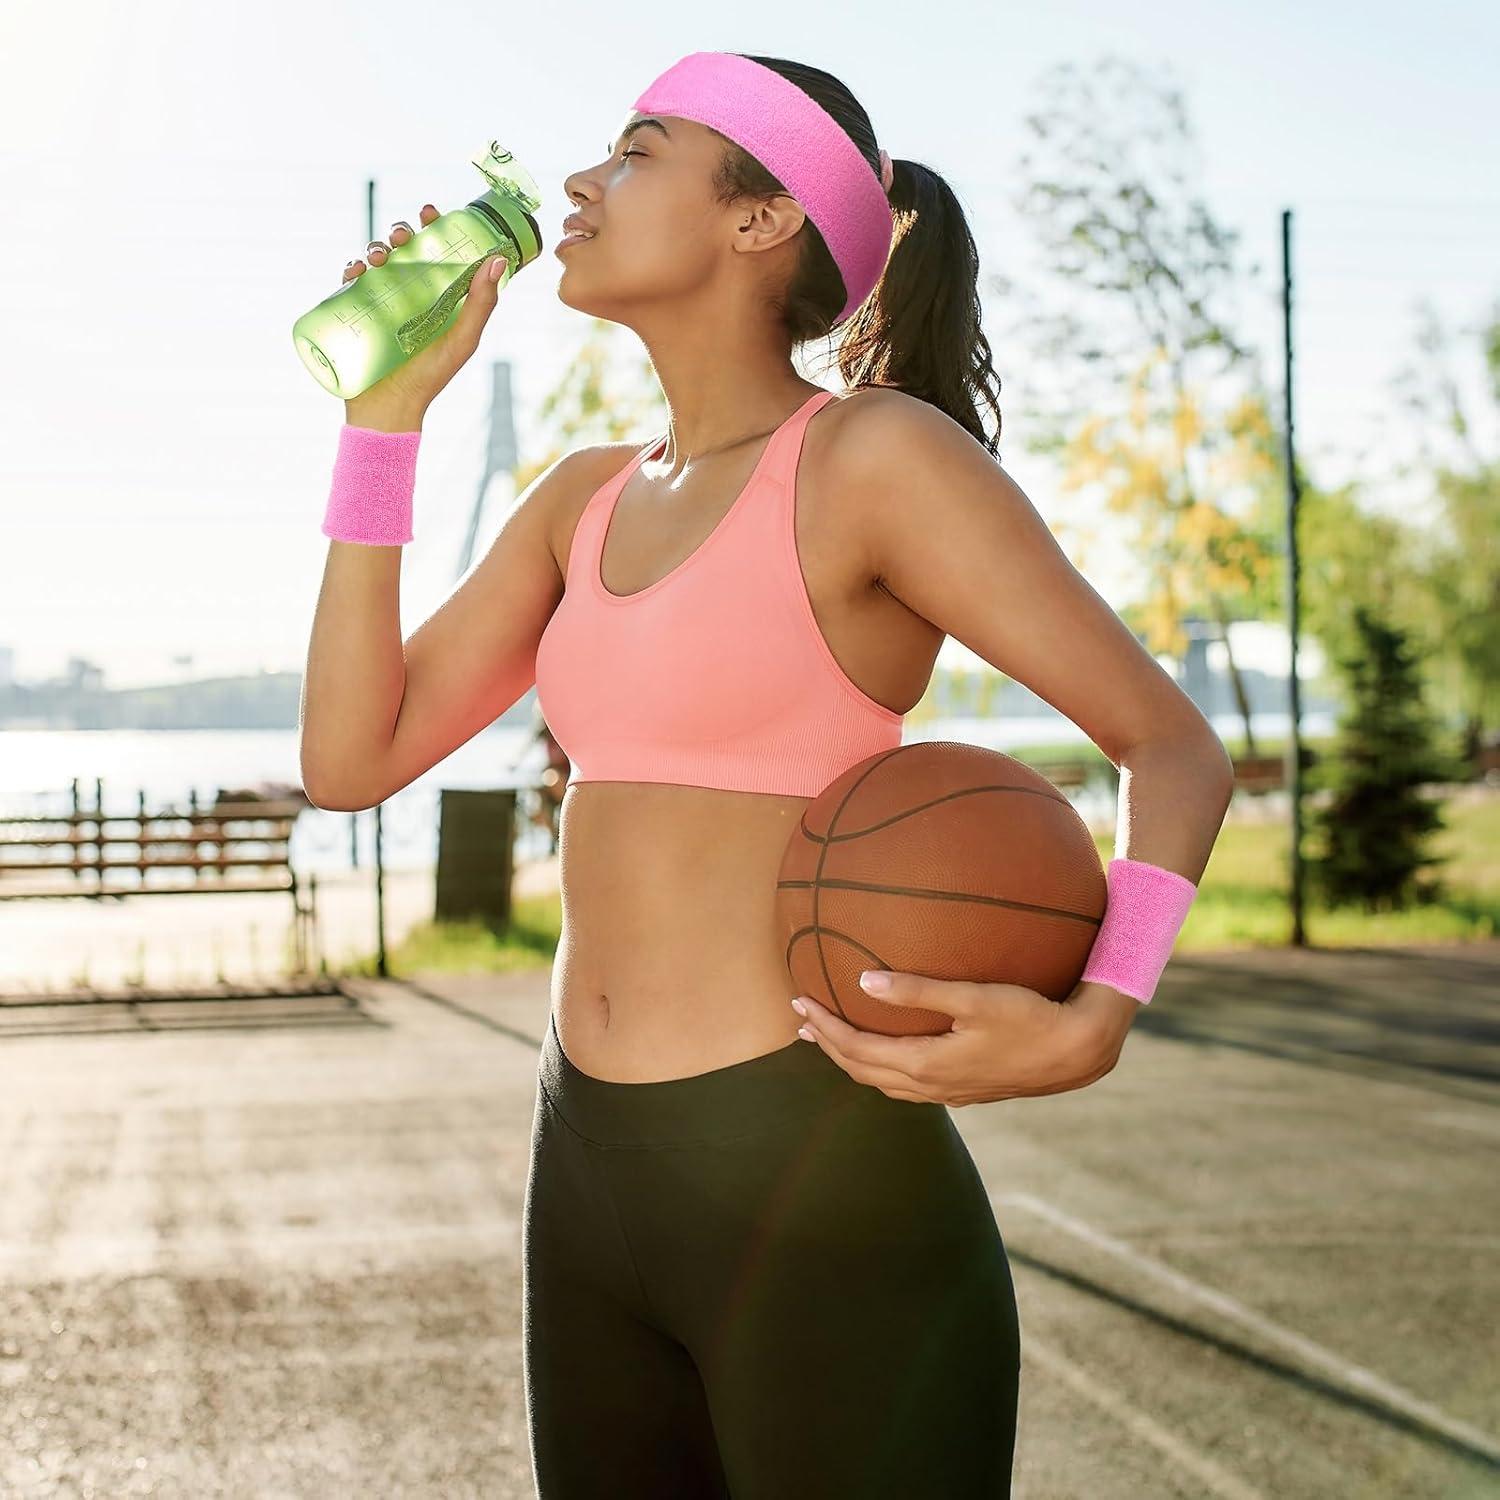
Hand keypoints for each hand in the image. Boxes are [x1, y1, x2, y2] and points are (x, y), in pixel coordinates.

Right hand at [341, 203, 506, 424]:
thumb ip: (481, 305)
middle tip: (403, 236)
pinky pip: (349, 283)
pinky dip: (350, 269)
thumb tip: (498, 262)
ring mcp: (380, 302)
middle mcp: (409, 293)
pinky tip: (355, 270)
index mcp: (437, 295)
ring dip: (374, 248)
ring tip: (378, 257)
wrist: (390, 410)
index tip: (431, 212)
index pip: (436, 252)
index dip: (433, 227)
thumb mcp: (462, 341)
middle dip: (400, 233)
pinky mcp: (355, 313)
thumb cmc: (430, 378)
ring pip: (375, 261)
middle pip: (403, 251)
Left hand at [789, 972, 1136, 1106]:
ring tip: (833, 1039)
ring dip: (854, 1061)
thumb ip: (919, 990)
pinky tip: (890, 1051)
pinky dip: (884, 1068)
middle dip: (830, 1047)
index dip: (825, 1027)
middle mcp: (932, 1086)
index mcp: (926, 1064)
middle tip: (803, 1023)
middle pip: (864, 1071)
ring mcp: (950, 1093)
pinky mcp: (966, 1089)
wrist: (1079, 1052)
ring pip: (886, 1083)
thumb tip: (864, 981)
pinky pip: (909, 1084)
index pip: (858, 1050)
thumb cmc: (1030, 1017)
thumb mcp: (975, 997)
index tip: (800, 1004)